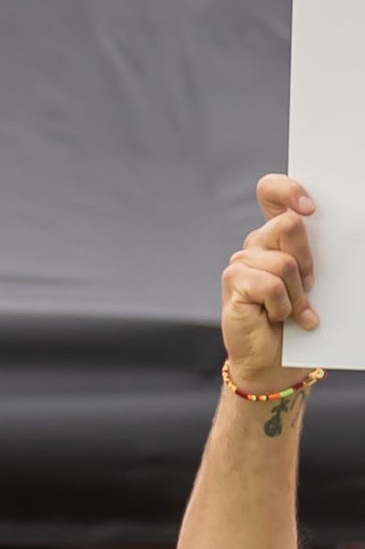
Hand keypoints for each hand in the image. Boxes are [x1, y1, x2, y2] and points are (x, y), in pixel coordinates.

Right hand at [222, 174, 317, 390]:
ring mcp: (241, 261)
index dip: (289, 190)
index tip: (310, 208)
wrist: (276, 359)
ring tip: (292, 310)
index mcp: (274, 235)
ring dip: (297, 293)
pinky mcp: (233, 282)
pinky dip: (281, 305)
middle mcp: (255, 243)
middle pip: (288, 224)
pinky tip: (276, 317)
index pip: (271, 191)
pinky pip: (270, 284)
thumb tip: (315, 227)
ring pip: (285, 262)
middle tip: (308, 285)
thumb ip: (309, 251)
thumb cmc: (297, 319)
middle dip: (307, 259)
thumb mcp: (310, 279)